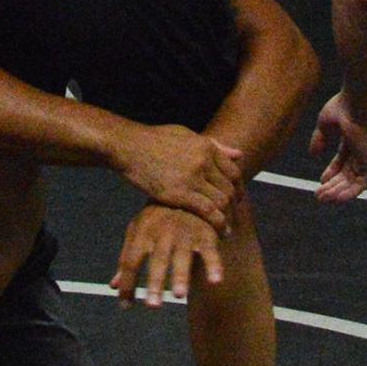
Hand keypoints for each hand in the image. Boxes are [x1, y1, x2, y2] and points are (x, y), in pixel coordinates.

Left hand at [110, 204, 223, 308]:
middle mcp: (162, 232)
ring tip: (179, 296)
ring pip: (182, 257)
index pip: (131, 261)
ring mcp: (185, 232)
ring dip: (181, 276)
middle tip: (152, 306)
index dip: (127, 284)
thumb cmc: (156, 219)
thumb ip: (126, 259)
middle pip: (157, 260)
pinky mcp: (205, 233)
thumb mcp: (138, 233)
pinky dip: (214, 266)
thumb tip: (114, 287)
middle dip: (155, 283)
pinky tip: (215, 281)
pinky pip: (211, 251)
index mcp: (142, 232)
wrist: (185, 192)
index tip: (126, 305)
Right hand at [111, 122, 242, 229]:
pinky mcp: (179, 193)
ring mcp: (192, 177)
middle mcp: (204, 161)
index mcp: (207, 147)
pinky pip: (207, 210)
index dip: (238, 188)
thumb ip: (213, 145)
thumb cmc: (153, 140)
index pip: (233, 172)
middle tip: (232, 217)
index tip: (237, 199)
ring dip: (226, 216)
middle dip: (233, 205)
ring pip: (221, 201)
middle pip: (229, 188)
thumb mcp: (185, 135)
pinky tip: (217, 231)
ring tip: (225, 227)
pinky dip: (216, 222)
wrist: (128, 146)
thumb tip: (238, 154)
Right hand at [309, 91, 366, 202]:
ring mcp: (365, 157)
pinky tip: (336, 198)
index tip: (320, 181)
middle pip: (346, 174)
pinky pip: (361, 184)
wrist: (356, 105)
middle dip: (332, 186)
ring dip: (338, 192)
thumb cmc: (341, 109)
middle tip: (318, 195)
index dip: (331, 172)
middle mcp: (359, 151)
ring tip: (323, 199)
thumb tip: (313, 154)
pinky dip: (349, 192)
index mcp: (351, 140)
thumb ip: (319, 140)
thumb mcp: (324, 125)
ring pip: (352, 182)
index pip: (342, 161)